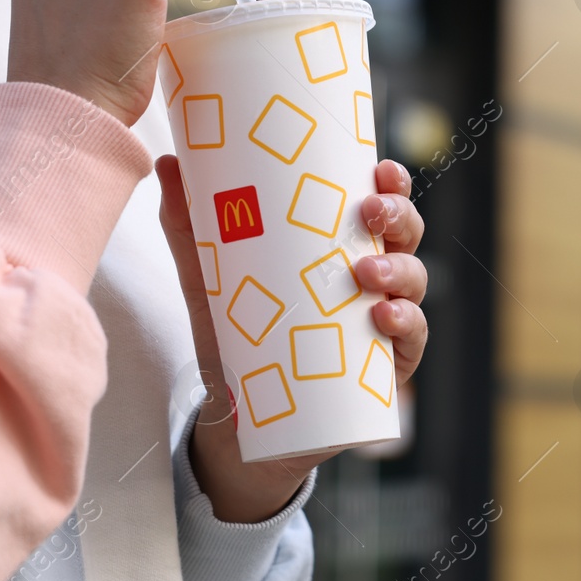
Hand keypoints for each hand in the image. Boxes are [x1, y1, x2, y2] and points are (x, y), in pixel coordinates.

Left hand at [157, 157, 429, 522]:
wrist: (238, 418)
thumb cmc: (237, 334)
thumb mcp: (208, 279)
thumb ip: (188, 225)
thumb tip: (167, 161)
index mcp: (339, 245)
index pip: (377, 201)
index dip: (391, 181)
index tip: (380, 167)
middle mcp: (371, 277)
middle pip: (404, 234)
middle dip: (398, 215)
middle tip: (370, 211)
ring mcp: (383, 320)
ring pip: (414, 282)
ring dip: (399, 271)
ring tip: (366, 275)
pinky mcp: (386, 366)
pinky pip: (412, 339)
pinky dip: (405, 324)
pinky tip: (383, 317)